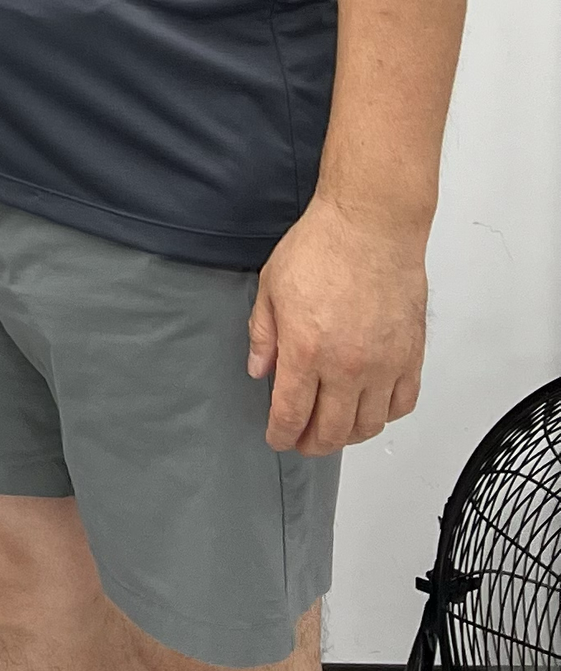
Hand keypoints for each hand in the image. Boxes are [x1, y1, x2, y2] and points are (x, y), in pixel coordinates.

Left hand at [250, 192, 428, 453]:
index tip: (278, 438)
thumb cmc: (322, 247)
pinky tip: (371, 408)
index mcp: (306, 351)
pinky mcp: (410, 357)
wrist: (371, 226)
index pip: (292, 414)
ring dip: (349, 435)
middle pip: (332, 430)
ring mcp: (383, 365)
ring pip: (368, 426)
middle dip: (312, 443)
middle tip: (303, 440)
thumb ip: (264, 335)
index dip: (282, 434)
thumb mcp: (272, 287)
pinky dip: (385, 416)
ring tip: (335, 429)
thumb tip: (261, 370)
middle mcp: (347, 367)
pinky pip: (402, 404)